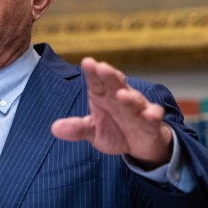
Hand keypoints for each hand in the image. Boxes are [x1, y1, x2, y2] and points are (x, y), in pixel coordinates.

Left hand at [51, 57, 172, 168]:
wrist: (140, 145)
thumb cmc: (114, 130)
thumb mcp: (92, 131)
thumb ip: (77, 128)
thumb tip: (54, 128)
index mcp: (104, 95)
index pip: (97, 81)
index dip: (92, 72)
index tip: (87, 62)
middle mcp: (121, 97)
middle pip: (116, 84)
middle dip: (110, 76)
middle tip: (101, 67)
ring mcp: (137, 108)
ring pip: (134, 100)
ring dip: (129, 97)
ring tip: (122, 94)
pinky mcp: (151, 122)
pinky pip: (153, 117)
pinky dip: (153, 115)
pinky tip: (150, 115)